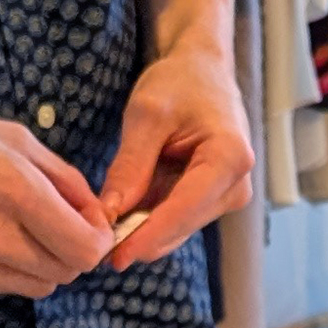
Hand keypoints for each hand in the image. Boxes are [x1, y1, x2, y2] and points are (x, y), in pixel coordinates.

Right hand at [0, 87, 112, 297]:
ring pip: (35, 286)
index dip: (96, 237)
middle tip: (59, 222)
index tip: (89, 220)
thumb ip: (61, 175)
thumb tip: (92, 209)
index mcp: (15, 189)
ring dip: (42, 263)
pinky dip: (9, 269)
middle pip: (65, 272)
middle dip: (73, 250)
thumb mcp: (9, 135)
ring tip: (23, 228)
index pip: (85, 248)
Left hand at [98, 40, 253, 272]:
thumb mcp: (146, 117)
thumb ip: (130, 166)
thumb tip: (109, 215)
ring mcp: (227, 195)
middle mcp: (236, 185)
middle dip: (138, 237)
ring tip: (100, 224)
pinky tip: (120, 212)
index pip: (184, 211)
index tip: (112, 257)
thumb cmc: (179, 83)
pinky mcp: (213, 198)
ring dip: (140, 229)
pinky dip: (147, 218)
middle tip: (90, 245)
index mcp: (229, 159)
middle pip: (180, 226)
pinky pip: (175, 218)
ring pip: (176, 228)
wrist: (202, 70)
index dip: (146, 237)